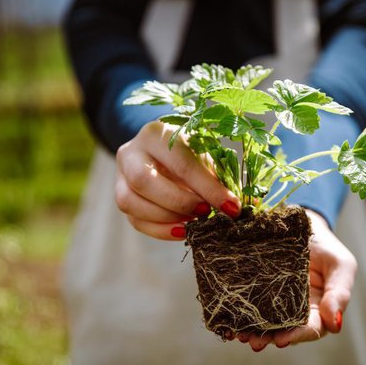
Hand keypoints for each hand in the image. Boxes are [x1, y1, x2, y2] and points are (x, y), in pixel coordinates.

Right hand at [115, 121, 240, 239]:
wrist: (162, 151)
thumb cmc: (189, 152)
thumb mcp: (204, 156)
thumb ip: (219, 178)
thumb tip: (245, 205)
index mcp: (156, 134)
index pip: (181, 163)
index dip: (208, 189)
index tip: (232, 207)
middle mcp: (131, 153)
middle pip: (143, 180)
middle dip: (179, 202)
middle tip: (206, 212)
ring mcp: (120, 176)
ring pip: (131, 202)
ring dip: (167, 218)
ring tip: (194, 222)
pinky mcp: (120, 198)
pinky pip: (135, 220)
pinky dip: (161, 230)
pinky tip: (183, 230)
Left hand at [240, 209, 357, 350]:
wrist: (302, 223)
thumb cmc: (326, 247)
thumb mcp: (341, 265)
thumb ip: (340, 293)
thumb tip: (335, 324)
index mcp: (319, 311)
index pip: (310, 329)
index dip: (296, 336)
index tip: (281, 340)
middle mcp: (296, 312)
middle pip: (283, 331)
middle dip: (269, 338)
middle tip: (255, 341)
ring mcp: (275, 303)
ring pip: (264, 323)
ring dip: (252, 332)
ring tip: (240, 334)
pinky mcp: (257, 291)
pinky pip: (249, 306)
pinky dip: (240, 316)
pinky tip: (229, 322)